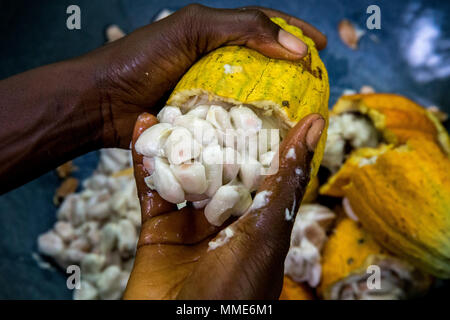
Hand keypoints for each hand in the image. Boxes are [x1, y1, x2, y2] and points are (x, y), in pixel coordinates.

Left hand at [89, 4, 325, 147]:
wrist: (102, 101)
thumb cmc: (142, 59)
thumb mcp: (194, 29)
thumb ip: (243, 28)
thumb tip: (295, 46)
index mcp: (214, 36)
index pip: (264, 27)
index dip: (296, 33)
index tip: (322, 46)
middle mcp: (214, 65)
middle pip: (263, 67)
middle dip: (292, 75)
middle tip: (318, 88)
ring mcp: (208, 94)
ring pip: (250, 99)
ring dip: (275, 108)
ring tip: (301, 118)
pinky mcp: (200, 122)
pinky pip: (233, 125)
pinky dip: (251, 131)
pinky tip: (269, 139)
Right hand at [123, 112, 324, 298]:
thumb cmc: (234, 293)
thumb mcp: (265, 232)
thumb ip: (284, 179)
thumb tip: (315, 125)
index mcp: (259, 223)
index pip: (263, 169)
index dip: (260, 134)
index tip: (257, 97)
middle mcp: (226, 222)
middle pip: (221, 168)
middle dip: (214, 133)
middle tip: (209, 93)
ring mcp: (190, 226)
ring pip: (185, 173)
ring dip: (177, 141)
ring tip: (173, 103)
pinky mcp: (157, 232)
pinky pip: (151, 188)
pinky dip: (145, 159)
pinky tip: (143, 126)